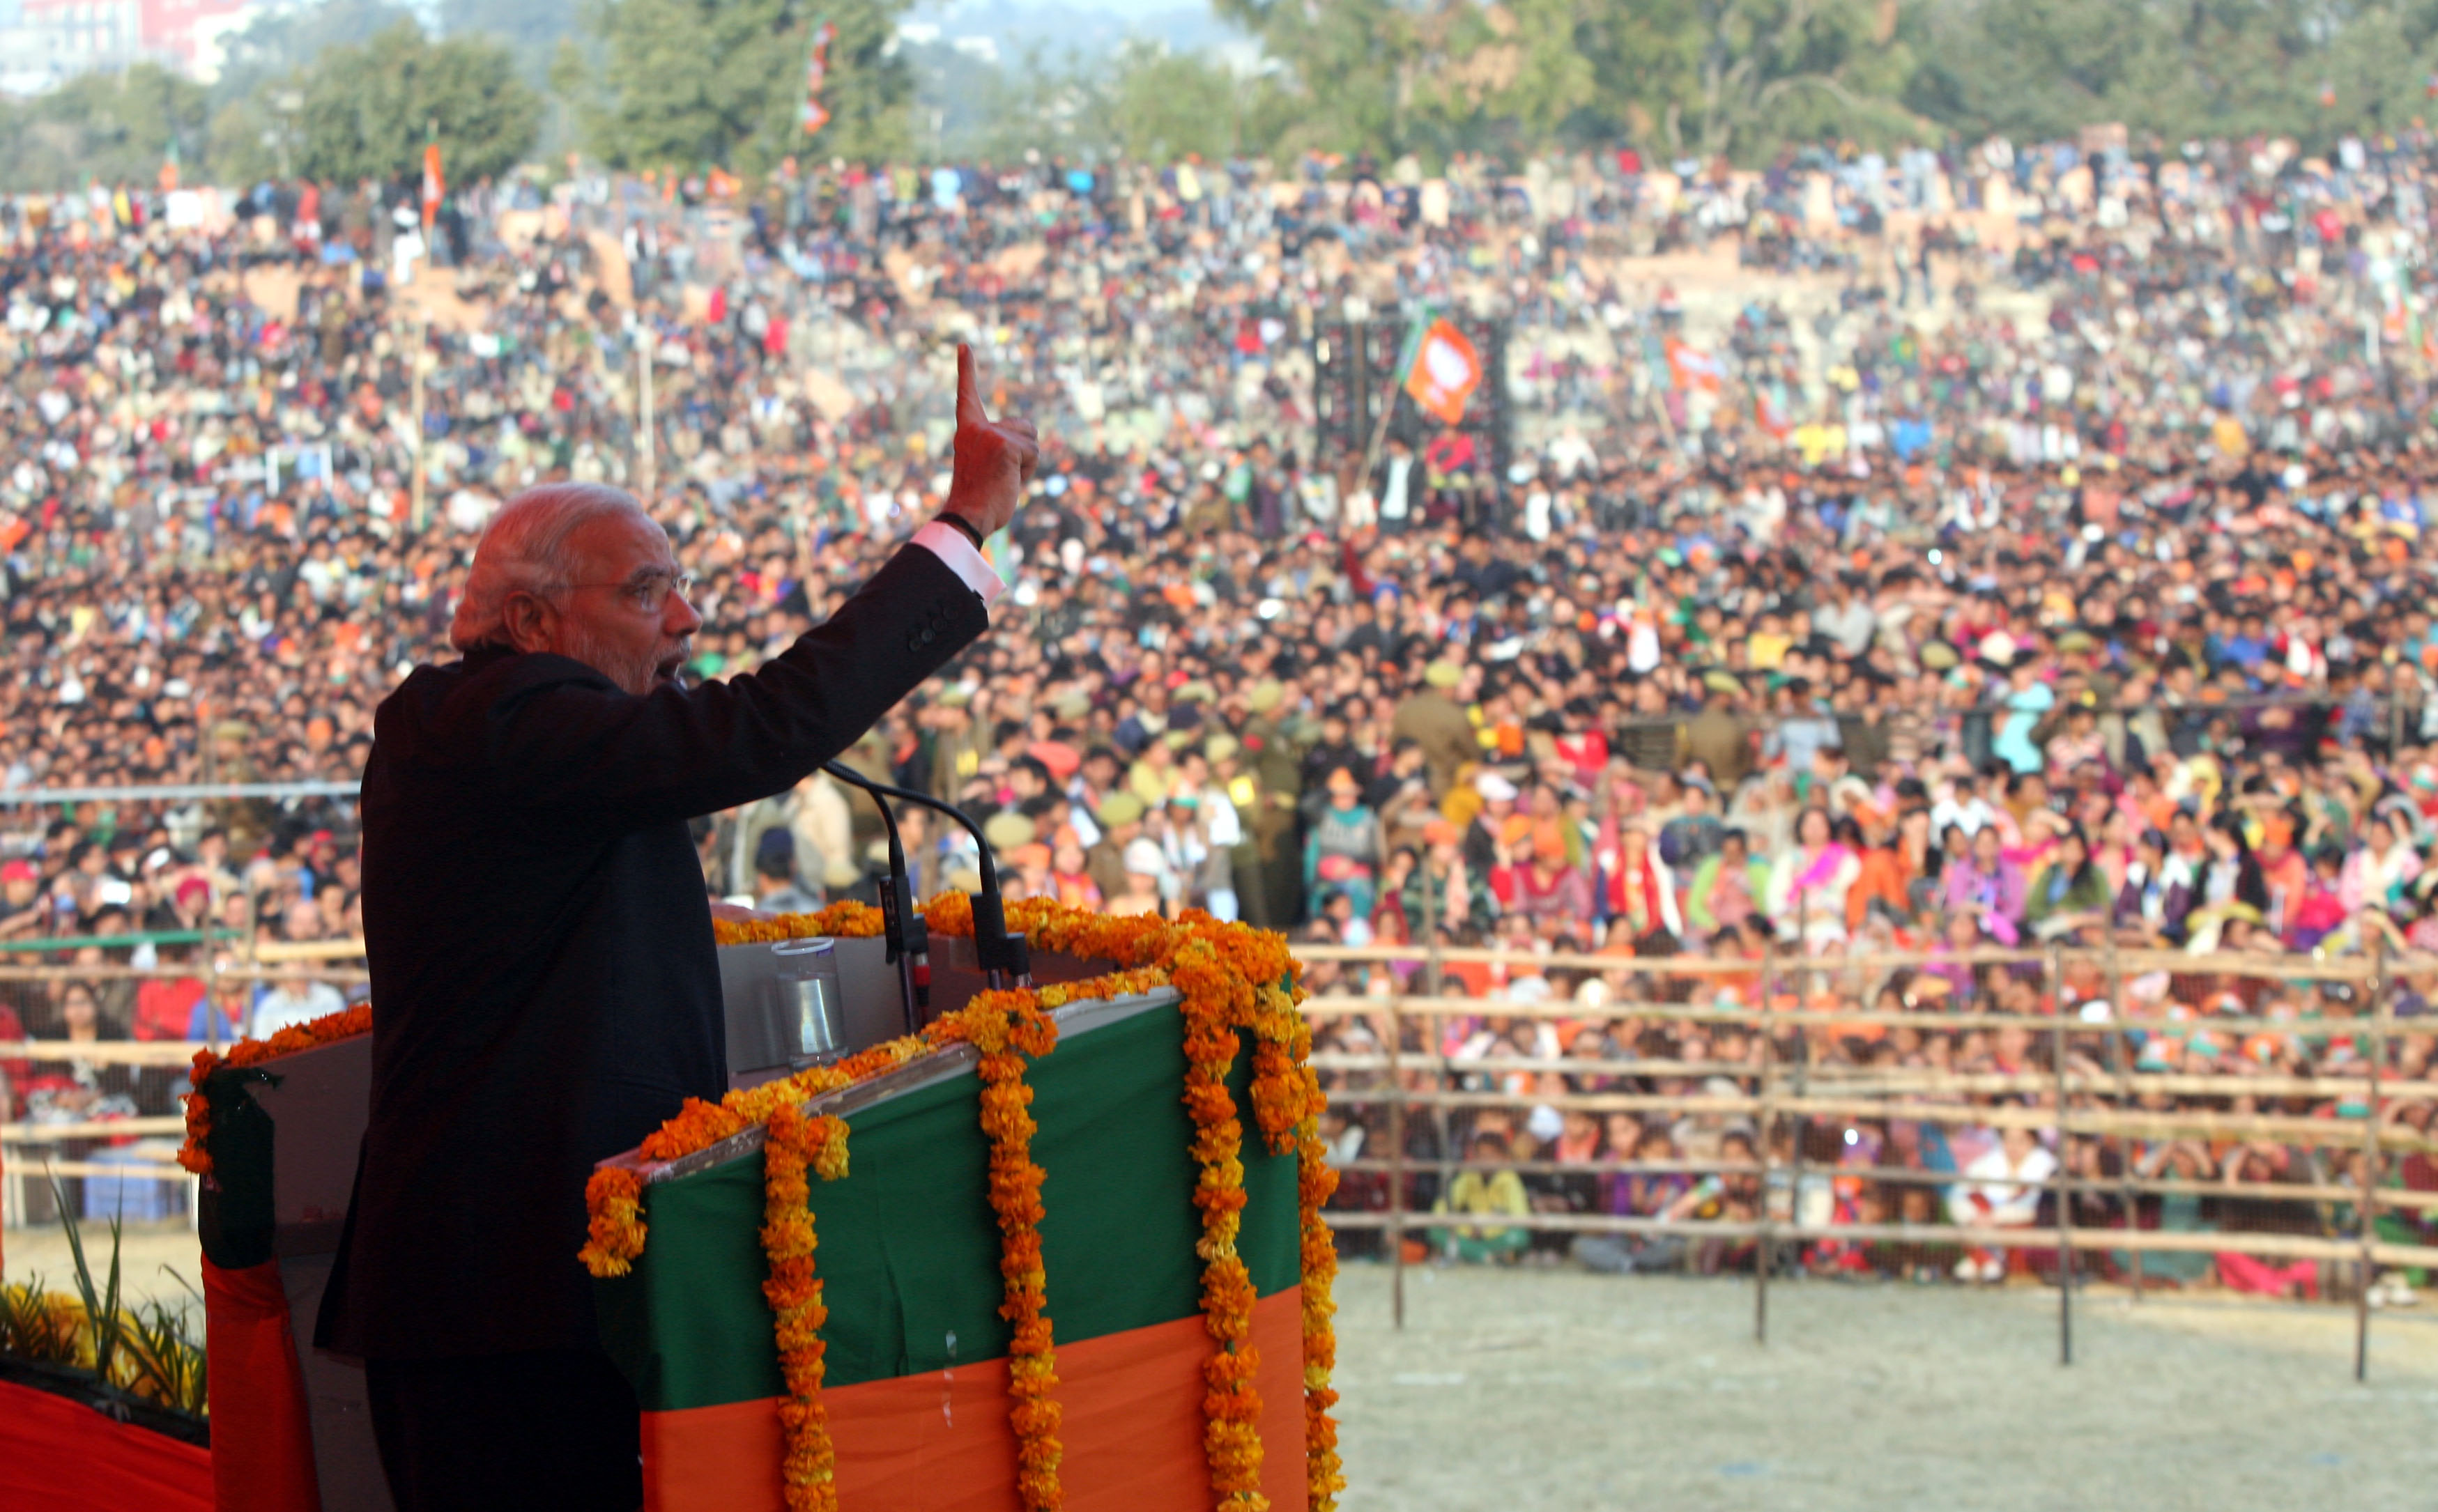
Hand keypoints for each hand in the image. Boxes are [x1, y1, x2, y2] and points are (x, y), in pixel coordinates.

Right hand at [943, 342, 1038, 540]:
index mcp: (967, 431)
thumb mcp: (984, 466)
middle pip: (1023, 426)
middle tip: (1001, 476)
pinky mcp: (1006, 446)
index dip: (966, 370)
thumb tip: (1028, 442)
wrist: (968, 516)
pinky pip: (1034, 454)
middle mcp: (976, 427)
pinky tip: (1010, 481)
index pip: (966, 396)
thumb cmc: (977, 499)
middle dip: (1024, 451)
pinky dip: (1028, 472)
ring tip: (1004, 479)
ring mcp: (991, 434)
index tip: (965, 346)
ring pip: (1031, 441)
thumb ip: (998, 448)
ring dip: (1027, 464)